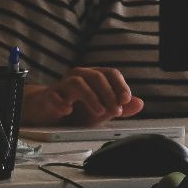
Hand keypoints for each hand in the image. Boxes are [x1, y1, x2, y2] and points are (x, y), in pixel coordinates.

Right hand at [21, 67, 144, 126]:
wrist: (47, 114)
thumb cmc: (77, 111)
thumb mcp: (102, 111)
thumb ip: (120, 107)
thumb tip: (140, 104)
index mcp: (94, 77)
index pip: (110, 73)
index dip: (120, 85)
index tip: (126, 100)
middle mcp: (78, 76)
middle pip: (96, 76)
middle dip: (109, 94)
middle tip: (116, 111)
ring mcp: (61, 85)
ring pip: (77, 82)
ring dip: (91, 97)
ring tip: (100, 112)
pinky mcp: (47, 97)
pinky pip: (53, 96)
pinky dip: (61, 102)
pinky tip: (68, 110)